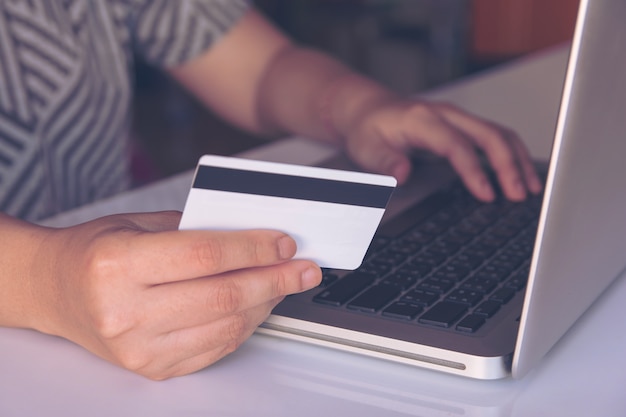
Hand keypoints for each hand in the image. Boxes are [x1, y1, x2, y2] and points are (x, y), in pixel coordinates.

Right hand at [30, 211, 320, 379]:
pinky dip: (245, 326)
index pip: (206, 255)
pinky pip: (216, 348)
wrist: (57, 290)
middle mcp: (125, 311)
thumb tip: (257, 237)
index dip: (255, 248)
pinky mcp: (151, 368)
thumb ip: (197, 230)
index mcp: (118, 264)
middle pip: (224, 295)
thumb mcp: (139, 223)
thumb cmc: (95, 251)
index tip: (284, 243)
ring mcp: (138, 347)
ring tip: (284, 284)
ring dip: (266, 303)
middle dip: (275, 279)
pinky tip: (257, 306)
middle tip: (303, 268)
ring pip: (227, 326)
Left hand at [341, 98, 542, 201]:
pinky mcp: (463, 125)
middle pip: (488, 134)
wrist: (370, 109)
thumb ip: (384, 161)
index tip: (486, 194)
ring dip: (517, 159)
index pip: (456, 145)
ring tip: (530, 188)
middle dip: (508, 165)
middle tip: (519, 195)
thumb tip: (402, 174)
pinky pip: (495, 135)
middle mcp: (445, 115)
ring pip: (498, 133)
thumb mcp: (366, 147)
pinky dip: (511, 154)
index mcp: (422, 120)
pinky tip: (520, 173)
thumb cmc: (369, 129)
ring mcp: (457, 118)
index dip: (474, 170)